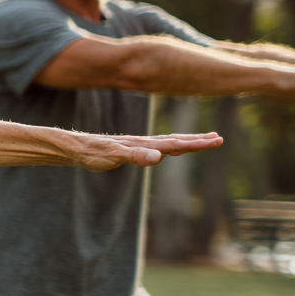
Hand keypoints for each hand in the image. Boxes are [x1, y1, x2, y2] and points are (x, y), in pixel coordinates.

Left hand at [71, 132, 222, 171]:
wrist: (75, 147)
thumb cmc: (92, 153)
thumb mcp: (114, 156)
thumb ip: (135, 156)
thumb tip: (158, 156)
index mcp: (145, 145)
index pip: (176, 144)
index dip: (197, 143)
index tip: (217, 140)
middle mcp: (144, 143)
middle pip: (176, 141)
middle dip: (198, 141)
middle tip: (219, 138)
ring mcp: (139, 145)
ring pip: (168, 142)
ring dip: (187, 141)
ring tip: (204, 139)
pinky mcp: (131, 149)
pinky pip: (157, 147)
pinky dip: (171, 146)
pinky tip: (171, 148)